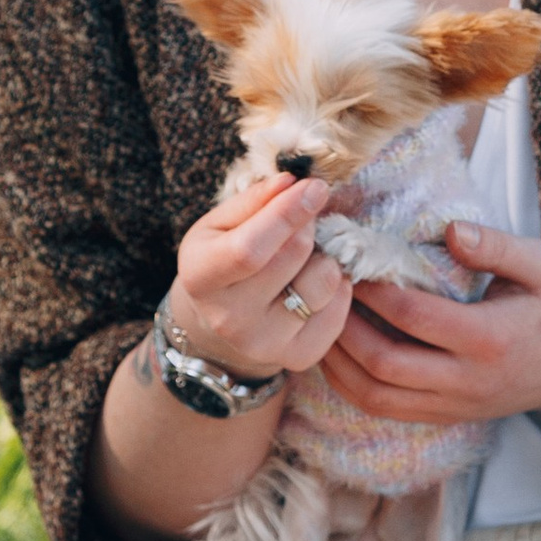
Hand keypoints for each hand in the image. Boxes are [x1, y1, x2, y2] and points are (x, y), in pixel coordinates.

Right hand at [168, 175, 352, 383]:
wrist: (221, 318)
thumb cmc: (222, 257)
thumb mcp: (221, 223)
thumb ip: (254, 200)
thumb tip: (291, 183)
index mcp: (200, 277)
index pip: (250, 248)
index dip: (288, 213)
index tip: (315, 187)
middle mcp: (228, 320)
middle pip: (293, 256)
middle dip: (307, 226)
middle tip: (302, 222)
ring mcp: (265, 344)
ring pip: (323, 281)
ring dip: (325, 256)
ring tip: (308, 256)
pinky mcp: (300, 357)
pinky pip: (340, 308)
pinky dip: (338, 286)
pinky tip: (315, 281)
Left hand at [318, 221, 540, 431]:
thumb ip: (496, 246)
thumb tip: (450, 230)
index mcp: (489, 339)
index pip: (413, 315)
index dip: (373, 289)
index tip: (349, 258)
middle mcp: (467, 381)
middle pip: (383, 363)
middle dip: (342, 325)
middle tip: (321, 289)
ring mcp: (454, 405)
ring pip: (375, 395)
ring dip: (337, 361)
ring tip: (316, 320)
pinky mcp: (446, 417)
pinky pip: (385, 408)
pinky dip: (352, 383)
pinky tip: (336, 352)